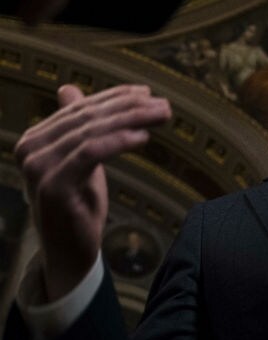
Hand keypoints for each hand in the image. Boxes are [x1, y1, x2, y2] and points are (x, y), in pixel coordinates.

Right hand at [14, 84, 170, 300]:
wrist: (70, 251)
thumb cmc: (79, 203)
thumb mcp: (82, 158)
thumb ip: (78, 126)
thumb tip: (68, 88)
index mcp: (37, 138)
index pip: (81, 108)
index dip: (116, 96)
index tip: (147, 92)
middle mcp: (31, 148)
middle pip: (89, 117)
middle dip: (130, 107)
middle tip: (163, 105)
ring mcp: (38, 167)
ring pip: (92, 131)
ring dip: (132, 120)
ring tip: (161, 117)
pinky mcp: (53, 185)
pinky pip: (91, 153)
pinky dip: (119, 141)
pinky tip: (143, 137)